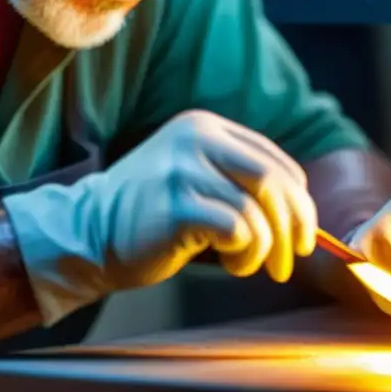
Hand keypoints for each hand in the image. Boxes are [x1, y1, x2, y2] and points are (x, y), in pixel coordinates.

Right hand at [2, 110, 317, 324]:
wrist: (89, 232)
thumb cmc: (151, 213)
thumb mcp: (194, 175)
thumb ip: (237, 179)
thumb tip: (300, 215)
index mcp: (203, 126)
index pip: (275, 160)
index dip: (298, 200)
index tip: (302, 233)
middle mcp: (195, 139)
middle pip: (273, 180)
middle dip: (294, 225)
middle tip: (292, 258)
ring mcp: (183, 170)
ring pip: (257, 211)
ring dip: (264, 249)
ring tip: (246, 265)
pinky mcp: (176, 206)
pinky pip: (239, 231)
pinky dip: (245, 255)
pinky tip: (230, 263)